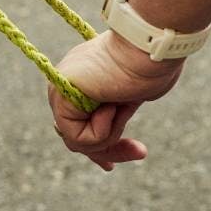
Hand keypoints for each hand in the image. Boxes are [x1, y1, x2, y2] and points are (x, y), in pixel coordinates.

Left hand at [48, 30, 183, 170]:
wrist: (149, 47)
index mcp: (85, 79)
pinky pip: (78, 138)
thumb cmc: (151, 65)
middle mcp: (68, 84)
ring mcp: (60, 90)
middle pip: (77, 137)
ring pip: (79, 142)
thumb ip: (116, 114)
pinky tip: (110, 105)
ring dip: (110, 134)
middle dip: (107, 150)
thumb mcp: (134, 98)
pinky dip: (101, 130)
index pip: (80, 122)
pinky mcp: (59, 97)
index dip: (99, 145)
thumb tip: (108, 144)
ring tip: (123, 106)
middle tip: (141, 152)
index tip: (116, 163)